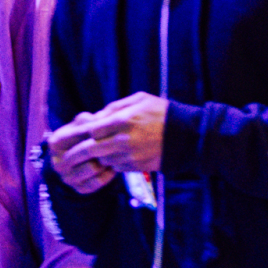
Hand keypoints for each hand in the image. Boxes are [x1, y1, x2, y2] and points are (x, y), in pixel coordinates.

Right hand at [48, 116, 113, 194]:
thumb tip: (96, 119)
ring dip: (106, 160)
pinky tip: (113, 165)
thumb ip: (88, 120)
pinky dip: (108, 173)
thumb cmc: (82, 135)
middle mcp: (57, 163)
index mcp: (55, 143)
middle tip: (121, 140)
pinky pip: (99, 181)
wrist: (81, 159)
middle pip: (86, 151)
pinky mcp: (79, 189)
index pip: (79, 133)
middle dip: (102, 145)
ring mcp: (67, 178)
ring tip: (115, 153)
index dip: (96, 130)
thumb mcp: (83, 124)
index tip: (111, 126)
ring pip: (94, 167)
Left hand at [53, 93, 168, 192]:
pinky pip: (116, 167)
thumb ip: (115, 107)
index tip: (91, 130)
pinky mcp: (137, 166)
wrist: (186, 136)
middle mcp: (125, 139)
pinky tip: (120, 155)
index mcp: (124, 120)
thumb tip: (97, 116)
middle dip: (85, 149)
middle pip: (93, 149)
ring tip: (106, 149)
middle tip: (81, 148)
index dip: (90, 130)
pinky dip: (114, 163)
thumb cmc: (162, 113)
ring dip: (101, 156)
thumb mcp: (139, 100)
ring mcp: (131, 155)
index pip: (93, 130)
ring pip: (104, 160)